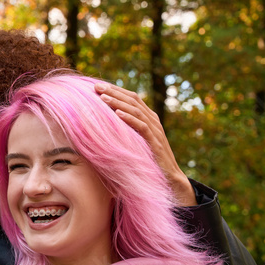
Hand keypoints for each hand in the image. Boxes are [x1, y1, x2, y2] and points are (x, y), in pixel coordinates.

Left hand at [94, 83, 195, 206]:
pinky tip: (117, 114)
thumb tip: (102, 128)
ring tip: (102, 97)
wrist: (169, 179)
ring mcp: (155, 131)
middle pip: (132, 100)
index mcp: (148, 119)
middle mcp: (153, 121)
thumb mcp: (134, 143)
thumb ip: (125, 133)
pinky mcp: (155, 143)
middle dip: (114, 92)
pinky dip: (129, 119)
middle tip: (96, 86)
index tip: (96, 86)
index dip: (115, 90)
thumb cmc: (148, 162)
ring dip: (118, 102)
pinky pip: (142, 127)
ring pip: (136, 111)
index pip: (131, 98)